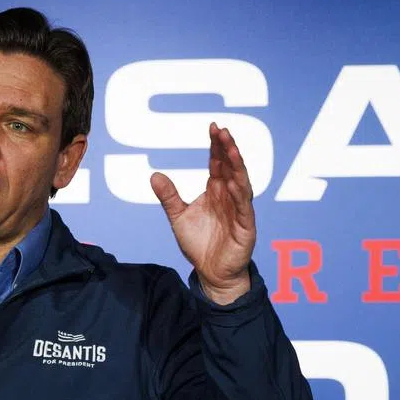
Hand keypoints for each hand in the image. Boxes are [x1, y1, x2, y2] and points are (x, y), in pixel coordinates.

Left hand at [151, 123, 255, 304]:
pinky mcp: (246, 226)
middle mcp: (230, 196)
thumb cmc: (199, 244)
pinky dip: (240, 194)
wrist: (211, 273)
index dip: (216, 145)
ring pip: (242, 182)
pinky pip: (244, 207)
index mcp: (216, 191)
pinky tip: (234, 182)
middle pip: (231, 167)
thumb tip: (154, 175)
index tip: (213, 127)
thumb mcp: (178, 217)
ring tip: (232, 149)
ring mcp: (239, 210)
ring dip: (237, 166)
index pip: (218, 163)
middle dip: (227, 148)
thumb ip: (169, 197)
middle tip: (222, 131)